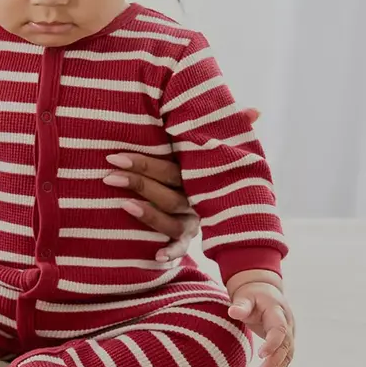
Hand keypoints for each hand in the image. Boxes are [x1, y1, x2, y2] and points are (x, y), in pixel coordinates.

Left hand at [104, 108, 260, 258]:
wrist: (214, 197)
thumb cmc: (193, 164)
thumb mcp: (202, 145)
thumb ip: (218, 130)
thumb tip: (257, 110)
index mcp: (198, 176)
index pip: (171, 170)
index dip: (144, 163)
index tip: (115, 156)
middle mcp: (197, 200)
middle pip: (170, 195)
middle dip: (140, 183)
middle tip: (109, 175)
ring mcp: (192, 222)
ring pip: (173, 221)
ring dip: (149, 214)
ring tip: (123, 203)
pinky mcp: (186, 240)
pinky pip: (181, 249)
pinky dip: (171, 253)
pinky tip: (156, 256)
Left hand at [226, 270, 294, 366]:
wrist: (264, 292)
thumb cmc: (252, 295)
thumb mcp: (245, 296)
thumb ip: (241, 305)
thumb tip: (232, 312)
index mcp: (277, 312)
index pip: (279, 330)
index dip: (273, 343)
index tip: (260, 355)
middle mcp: (287, 324)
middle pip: (286, 347)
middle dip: (273, 363)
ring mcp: (289, 333)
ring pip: (288, 355)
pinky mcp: (286, 341)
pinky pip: (285, 357)